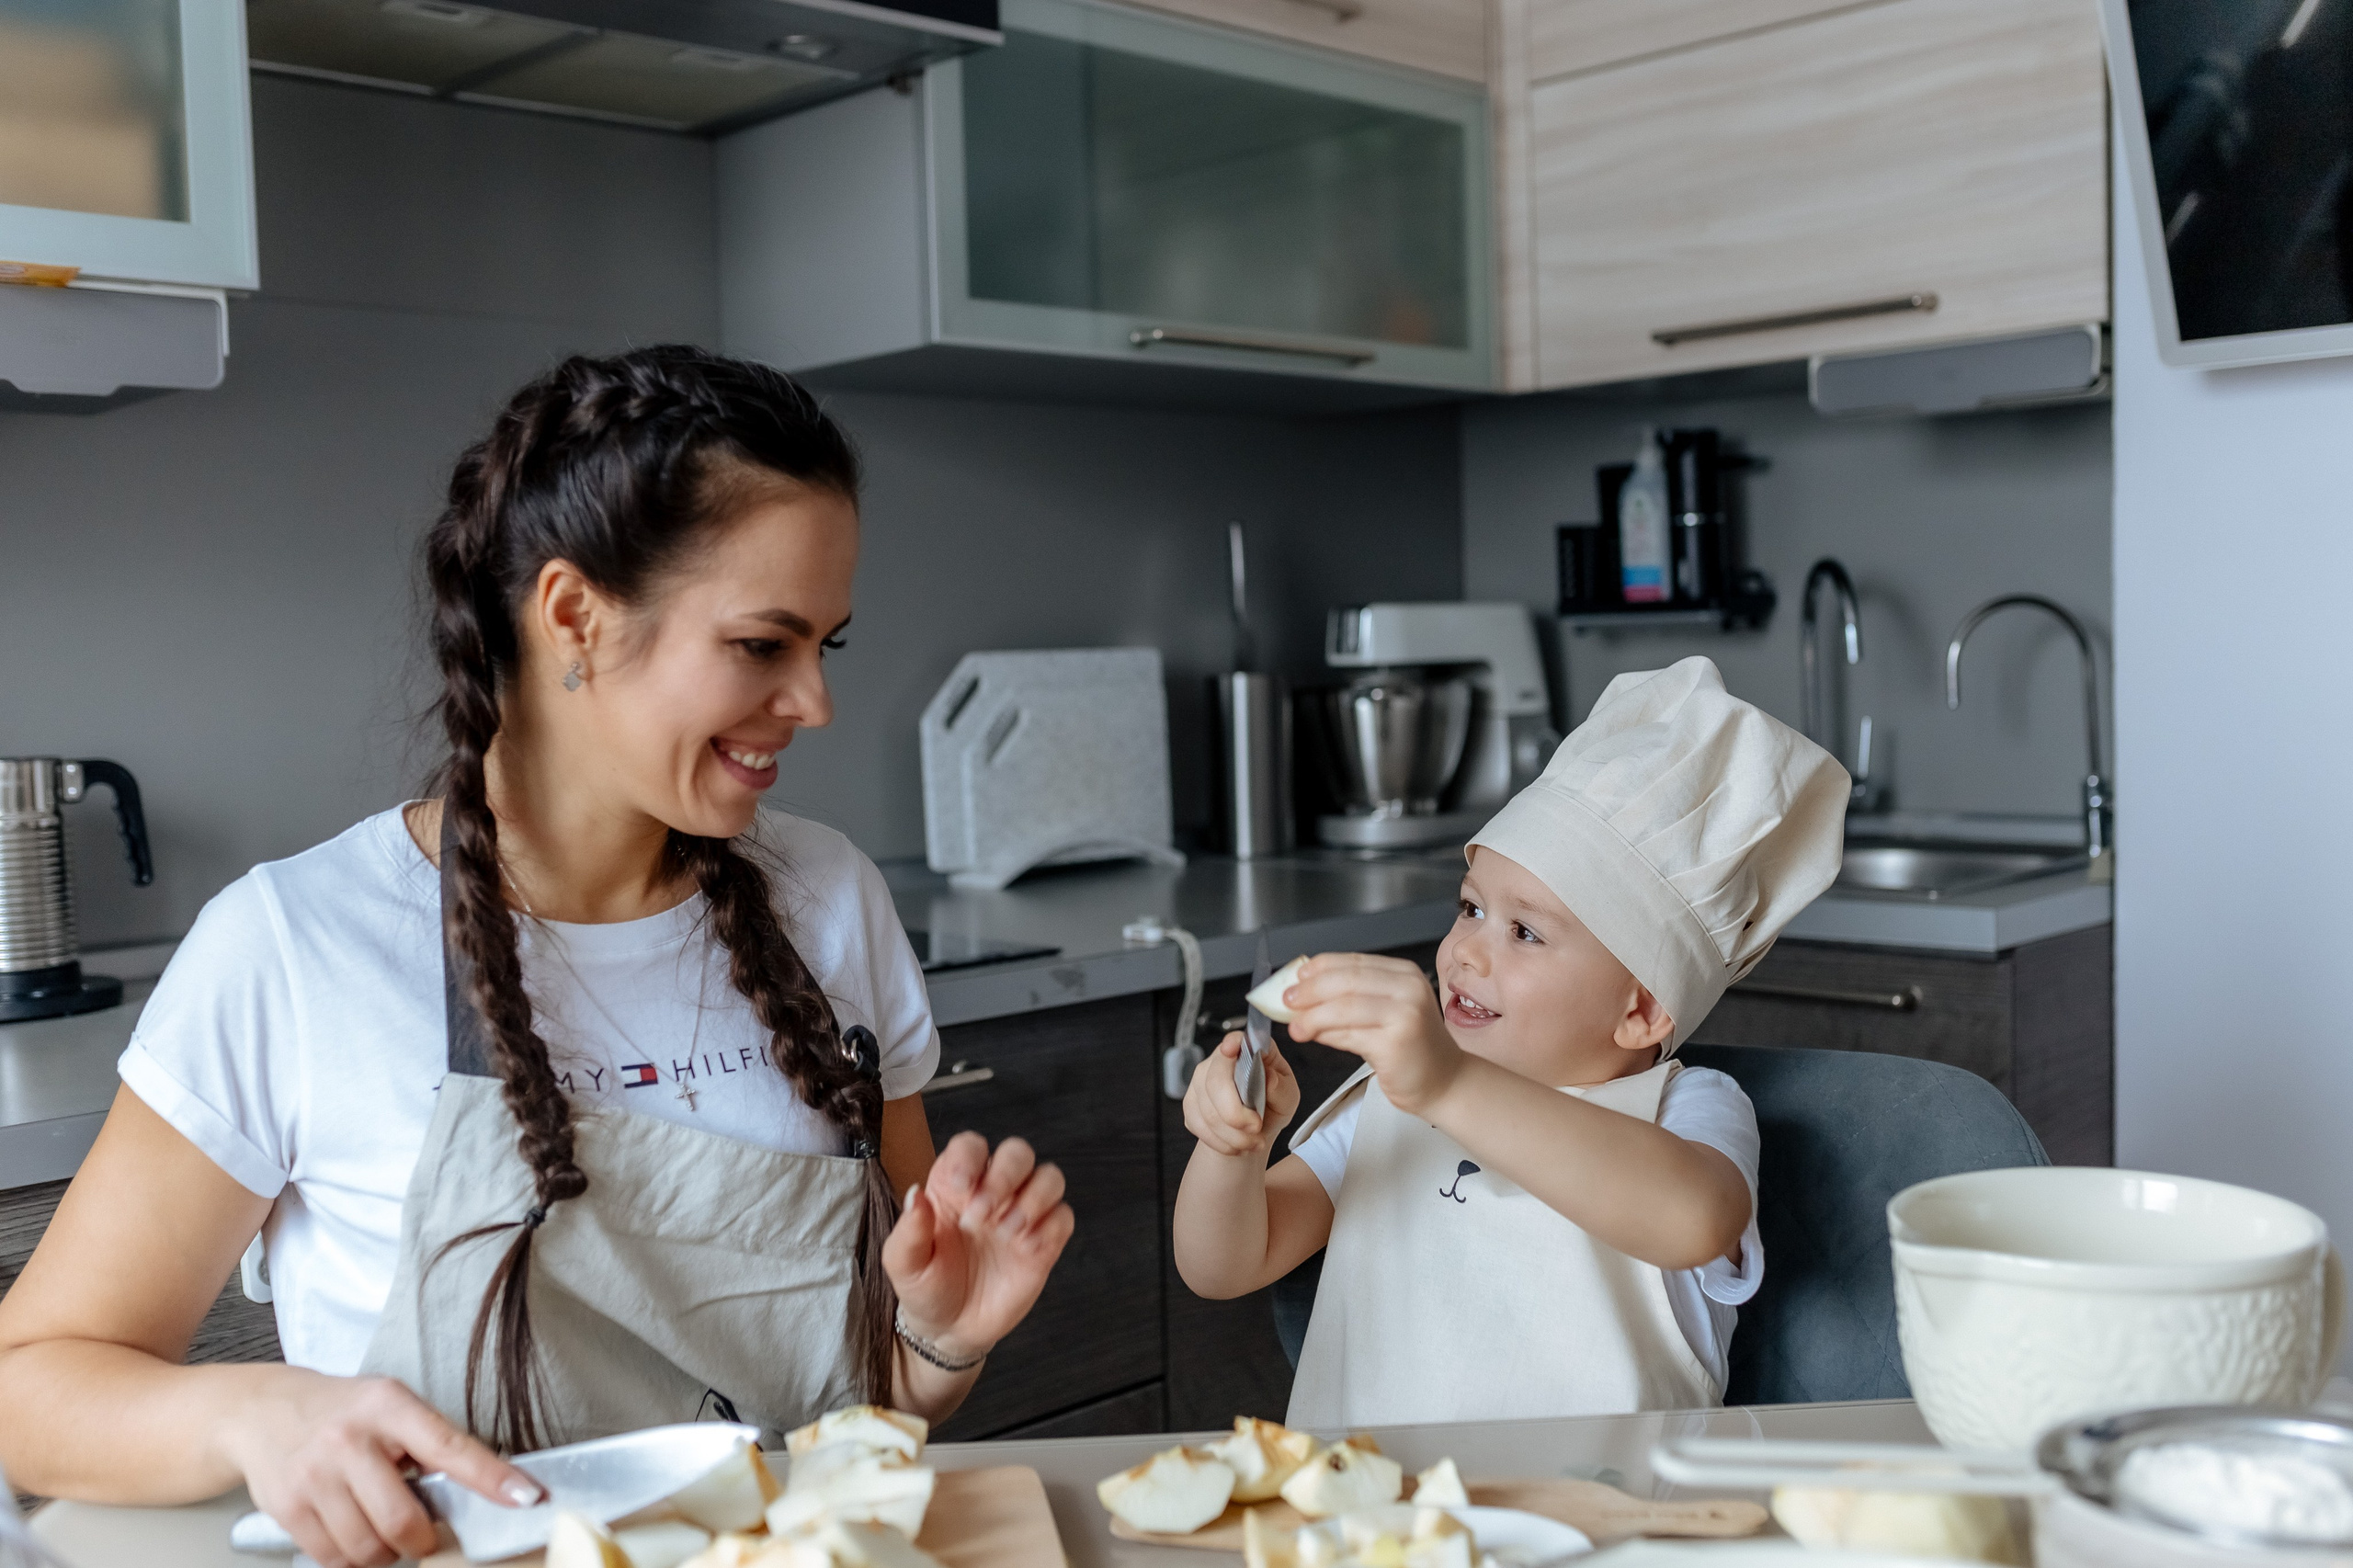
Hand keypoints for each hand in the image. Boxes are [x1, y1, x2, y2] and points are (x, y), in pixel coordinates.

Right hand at [219, 1368, 541, 1567]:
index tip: (526, 1497)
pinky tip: (354, 1535)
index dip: (491, 1477)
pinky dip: (353, 1560)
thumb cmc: (341, 1411)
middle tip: (424, 1533)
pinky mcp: (287, 1508)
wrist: (262, 1411)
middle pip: (401, 1520)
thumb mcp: (390, 1406)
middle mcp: (350, 1441)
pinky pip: (333, 1559)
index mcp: (389, 1407)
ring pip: (367, 1548)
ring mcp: (314, 1477)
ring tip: (384, 1530)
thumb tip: (479, 1489)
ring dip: (387, 1554)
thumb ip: (428, 1442)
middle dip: (423, 1540)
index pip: (450, 1447)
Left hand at [883, 1132, 1073, 1363]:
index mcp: (956, 1185)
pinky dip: (1050, 1228)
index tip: (961, 1187)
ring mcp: (1022, 1215)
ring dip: (1033, 1198)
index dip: (970, 1157)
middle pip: (1017, 1153)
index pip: (971, 1146)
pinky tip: (1026, 1250)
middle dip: (1005, 1175)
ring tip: (1006, 1233)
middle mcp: (993, 1191)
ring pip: (1050, 1177)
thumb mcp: (904, 1263)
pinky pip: (1063, 1218)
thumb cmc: (925, 1286)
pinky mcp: (1044, 1243)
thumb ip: (909, 1230)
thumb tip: (915, 1193)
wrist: (950, 1329)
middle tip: (982, 1216)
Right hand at [1182, 1031, 1299, 1158]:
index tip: (1231, 1050)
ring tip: (1253, 1142)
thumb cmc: (1272, 1105)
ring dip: (1233, 1135)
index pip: (1237, 1040)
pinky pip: (1199, 1125)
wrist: (1254, 1130)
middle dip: (1235, 1113)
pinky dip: (1221, 1142)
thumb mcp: (1288, 1098)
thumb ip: (1281, 1088)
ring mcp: (1200, 1081)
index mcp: (1248, 1051)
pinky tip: (1236, 1145)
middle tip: (1256, 1127)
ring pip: (1208, 1110)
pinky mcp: (1190, 1104)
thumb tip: (1269, 1078)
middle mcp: (1220, 1061)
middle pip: (1216, 1081)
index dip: (1232, 1043)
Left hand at [1282, 953, 1463, 1115]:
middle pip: (1347, 982)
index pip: (1354, 962)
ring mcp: (1405, 1016)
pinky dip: (1326, 1035)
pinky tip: (1313, 1037)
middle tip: (1287, 1000)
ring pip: (1344, 1008)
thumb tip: (1304, 992)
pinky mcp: (1395, 1044)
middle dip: (1311, 990)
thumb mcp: (1387, 1011)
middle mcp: (1409, 989)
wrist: (1445, 1081)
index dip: (1321, 967)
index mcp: (1405, 974)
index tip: (1297, 976)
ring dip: (1312, 1016)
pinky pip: (1350, 1035)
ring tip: (1294, 1026)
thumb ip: (1353, 998)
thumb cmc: (1412, 1047)